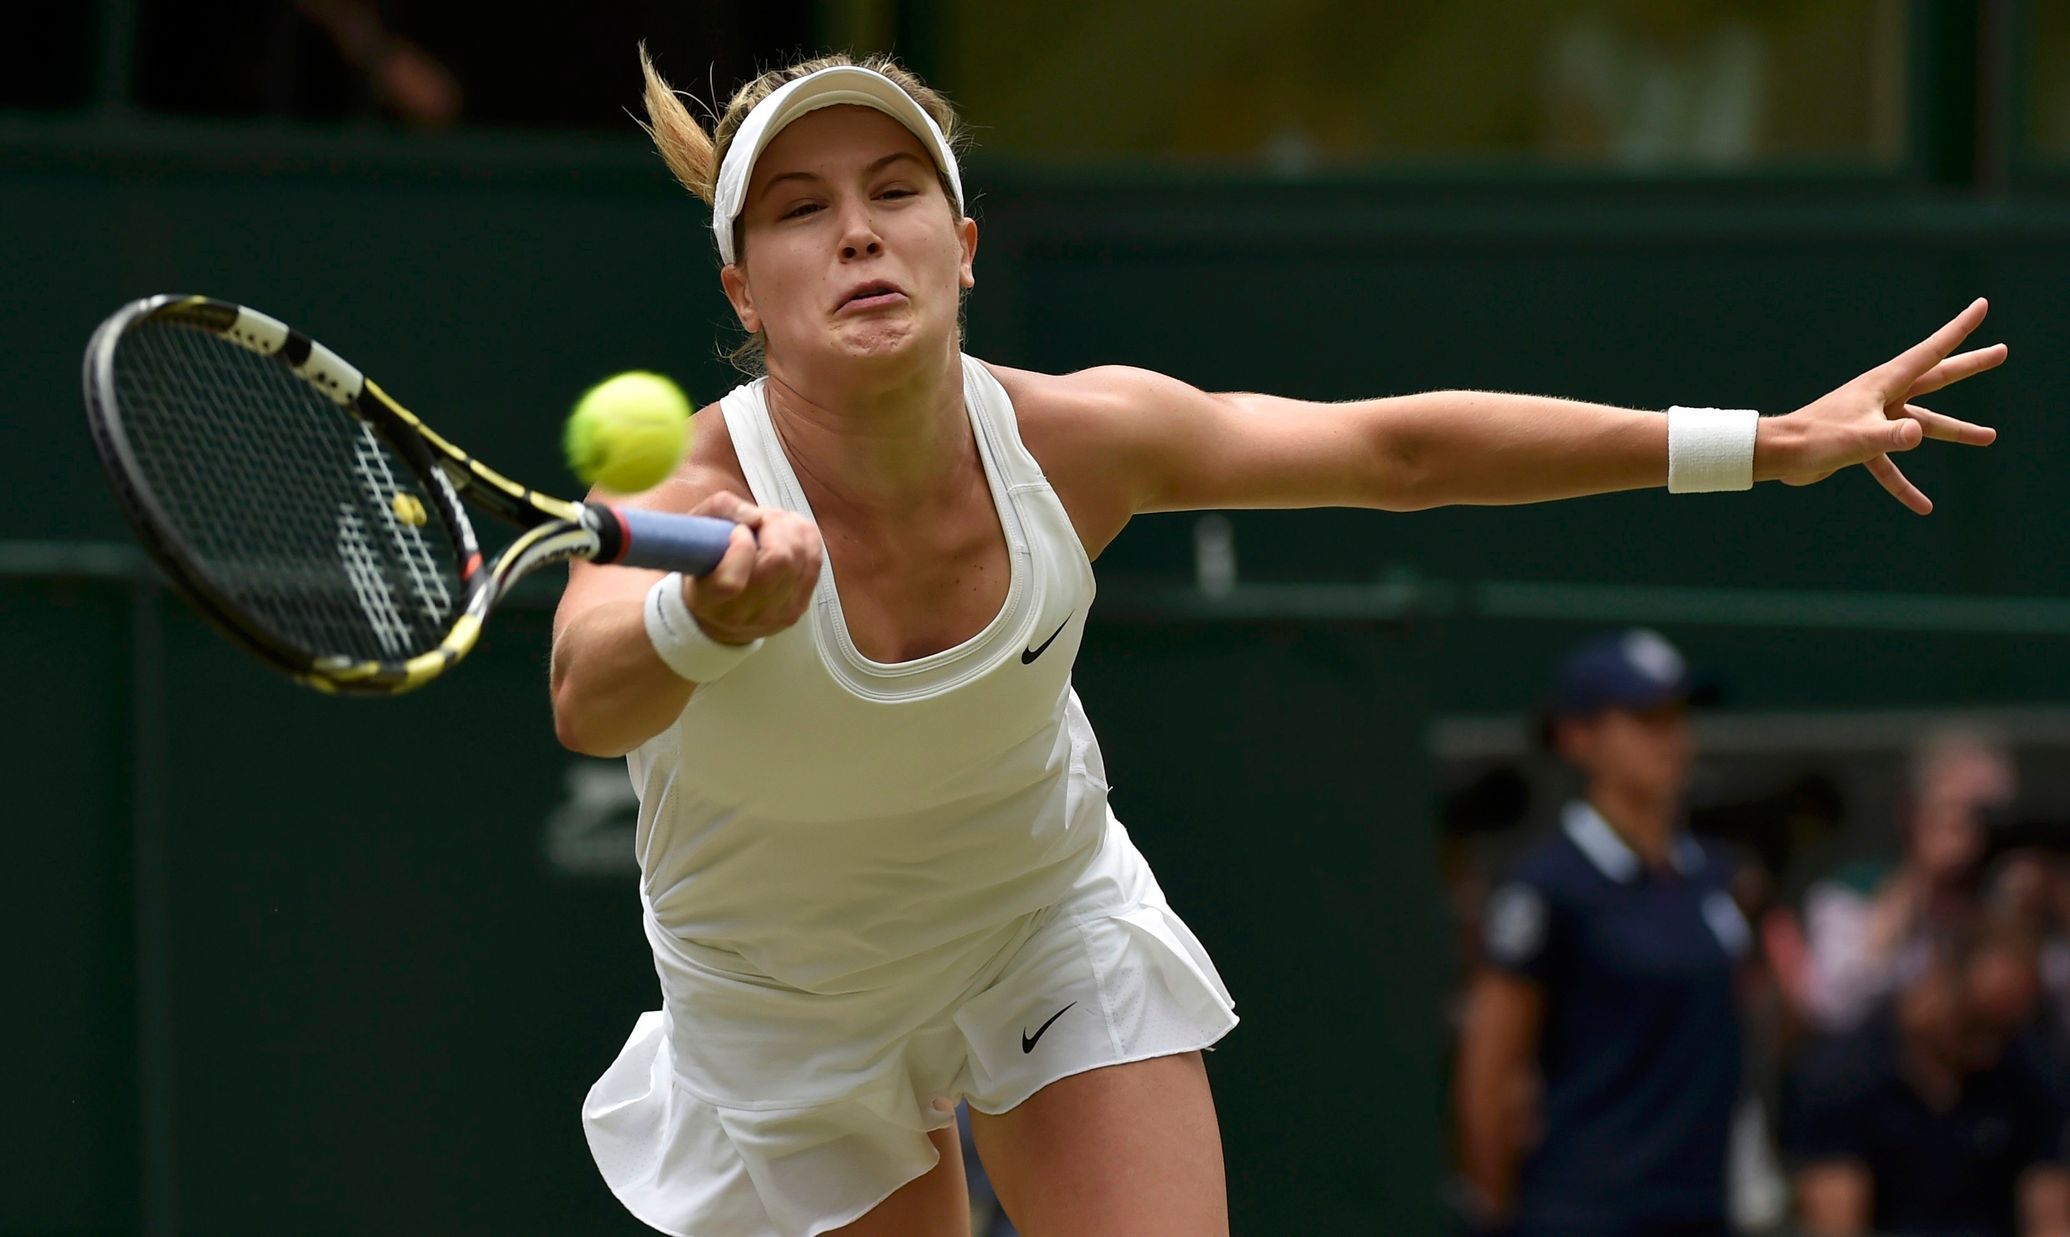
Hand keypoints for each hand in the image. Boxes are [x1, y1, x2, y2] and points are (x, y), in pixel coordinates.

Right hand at [681, 492, 822, 644]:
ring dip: (793, 528)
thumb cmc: (705, 566)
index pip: (731, 582)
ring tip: (775, 522)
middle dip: (775, 525)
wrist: (720, 615)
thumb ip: (720, 511)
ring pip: (802, 558)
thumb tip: (757, 516)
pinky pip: (814, 563)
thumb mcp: (695, 534)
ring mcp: (774, 615)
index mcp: (707, 600)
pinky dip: (808, 538)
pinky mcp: (798, 607)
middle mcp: (741, 614)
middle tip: (762, 518)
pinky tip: (792, 532)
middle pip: (779, 561)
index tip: (738, 531)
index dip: (741, 547)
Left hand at [1762, 298, 2003, 512]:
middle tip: (2002, 352)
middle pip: (1937, 379)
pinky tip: (1923, 505)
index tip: (1982, 306)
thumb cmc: (1815, 439)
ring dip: (1954, 431)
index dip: (1959, 329)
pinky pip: (1890, 467)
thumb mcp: (1859, 438)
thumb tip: (1916, 435)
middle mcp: (1884, 397)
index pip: (1931, 352)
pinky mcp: (1863, 444)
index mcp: (1885, 383)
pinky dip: (1904, 485)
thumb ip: (1891, 436)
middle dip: (1969, 366)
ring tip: (1989, 437)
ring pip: (1922, 425)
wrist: (1780, 455)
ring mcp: (1875, 420)